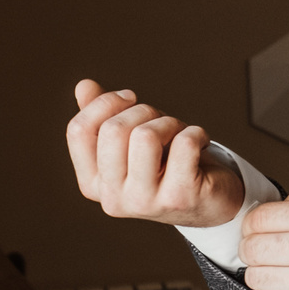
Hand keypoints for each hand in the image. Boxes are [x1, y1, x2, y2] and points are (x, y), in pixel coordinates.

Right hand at [65, 78, 245, 227]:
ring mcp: (144, 202)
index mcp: (92, 184)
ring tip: (179, 134)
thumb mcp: (131, 141)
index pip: (78, 130)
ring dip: (170, 122)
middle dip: (143, 111)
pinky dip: (197, 132)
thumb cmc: (166, 164)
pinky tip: (201, 144)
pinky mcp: (179, 198)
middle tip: (162, 122)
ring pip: (146, 135)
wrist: (210, 203)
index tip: (129, 98)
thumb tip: (84, 86)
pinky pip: (184, 142)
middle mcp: (112, 199)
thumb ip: (103, 117)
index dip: (105, 102)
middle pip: (113, 130)